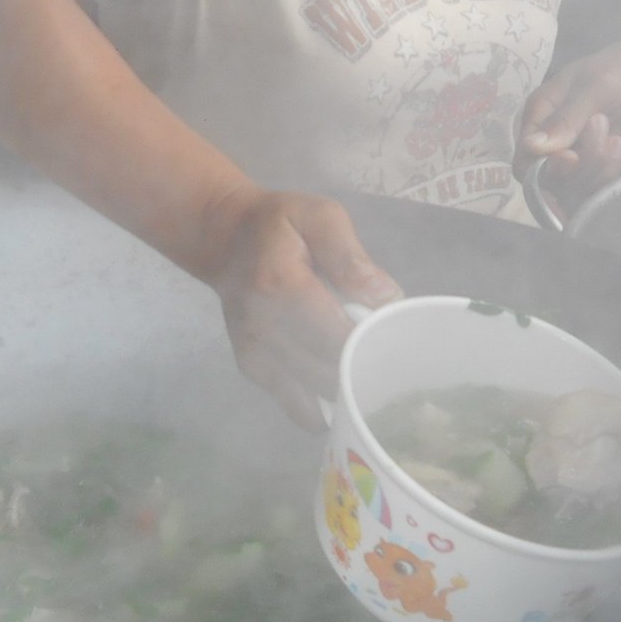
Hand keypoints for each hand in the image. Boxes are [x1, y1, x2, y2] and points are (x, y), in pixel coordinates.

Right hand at [201, 189, 402, 430]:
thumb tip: (387, 299)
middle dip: (363, 372)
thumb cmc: (280, 225)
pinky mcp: (252, 369)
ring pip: (313, 395)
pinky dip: (323, 404)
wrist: (224, 239)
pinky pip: (295, 405)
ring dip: (345, 391)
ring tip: (367, 372)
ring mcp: (253, 352)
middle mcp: (262, 326)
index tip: (396, 342)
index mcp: (281, 285)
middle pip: (326, 371)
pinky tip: (342, 388)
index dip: (370, 348)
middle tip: (388, 357)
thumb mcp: (320, 216)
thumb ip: (351, 257)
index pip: (335, 337)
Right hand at [514, 35, 620, 201]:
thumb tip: (532, 146)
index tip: (571, 157)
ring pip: (573, 188)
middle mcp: (555, 141)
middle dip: (574, 171)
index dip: (541, 167)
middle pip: (547, 180)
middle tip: (602, 145)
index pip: (524, 157)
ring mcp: (580, 157)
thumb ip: (567, 117)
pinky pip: (597, 189)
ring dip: (596, 170)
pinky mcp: (604, 168)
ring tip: (616, 140)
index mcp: (541, 115)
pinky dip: (610, 175)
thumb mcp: (596, 85)